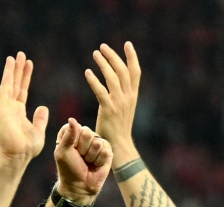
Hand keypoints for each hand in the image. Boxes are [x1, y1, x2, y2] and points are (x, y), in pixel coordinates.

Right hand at [0, 52, 49, 163]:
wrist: (18, 156)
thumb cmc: (27, 148)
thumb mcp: (38, 131)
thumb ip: (40, 119)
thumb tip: (42, 107)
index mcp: (18, 112)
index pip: (22, 90)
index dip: (26, 77)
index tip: (28, 64)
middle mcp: (11, 108)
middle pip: (15, 84)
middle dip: (18, 70)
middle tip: (21, 54)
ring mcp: (5, 108)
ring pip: (10, 84)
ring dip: (12, 70)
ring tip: (15, 56)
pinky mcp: (2, 109)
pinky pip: (5, 89)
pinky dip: (7, 77)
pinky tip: (10, 66)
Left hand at [53, 118, 112, 201]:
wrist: (80, 186)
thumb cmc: (68, 169)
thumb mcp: (63, 153)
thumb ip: (68, 136)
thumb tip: (72, 119)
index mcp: (70, 134)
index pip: (73, 126)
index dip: (72, 140)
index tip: (69, 150)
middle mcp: (84, 136)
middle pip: (87, 132)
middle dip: (82, 148)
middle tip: (80, 157)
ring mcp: (96, 142)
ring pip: (97, 142)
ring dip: (91, 156)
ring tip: (87, 162)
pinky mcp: (107, 150)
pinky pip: (106, 149)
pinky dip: (99, 160)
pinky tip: (96, 164)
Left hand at [85, 42, 139, 156]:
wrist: (119, 146)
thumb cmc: (117, 129)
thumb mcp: (123, 110)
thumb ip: (121, 96)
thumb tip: (116, 86)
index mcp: (133, 96)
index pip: (135, 72)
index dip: (132, 57)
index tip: (127, 44)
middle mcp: (128, 97)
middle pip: (123, 70)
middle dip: (113, 56)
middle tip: (102, 46)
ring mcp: (119, 103)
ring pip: (113, 77)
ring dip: (104, 63)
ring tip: (95, 54)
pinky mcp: (108, 110)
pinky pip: (100, 91)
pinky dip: (94, 80)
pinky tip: (87, 72)